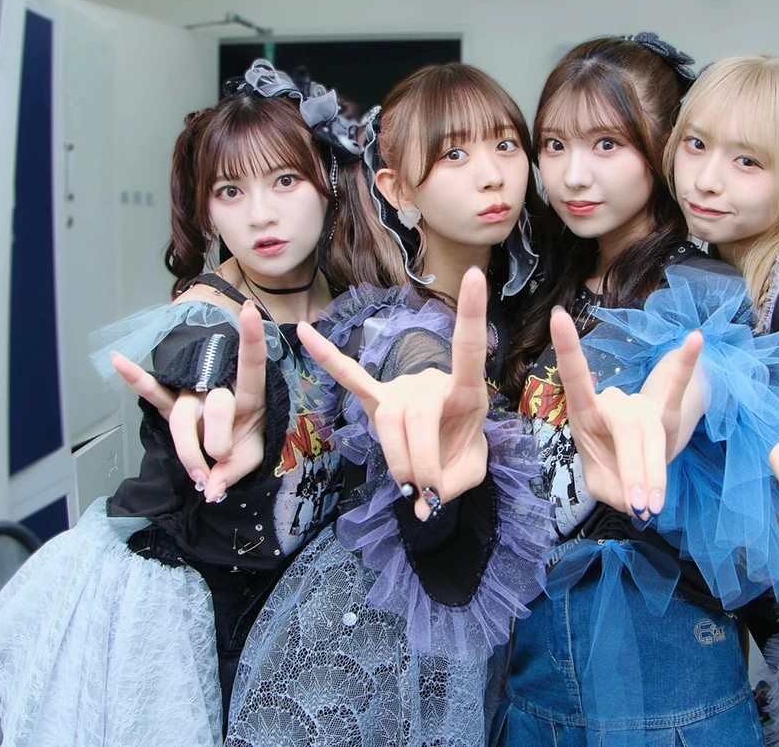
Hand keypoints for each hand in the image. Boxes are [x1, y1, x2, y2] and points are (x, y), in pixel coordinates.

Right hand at [112, 300, 268, 502]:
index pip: (251, 361)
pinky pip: (153, 392)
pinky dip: (136, 379)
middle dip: (217, 440)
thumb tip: (211, 489)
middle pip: (214, 404)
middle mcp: (219, 385)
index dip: (251, 338)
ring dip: (190, 449)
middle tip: (221, 463)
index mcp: (250, 392)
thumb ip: (235, 471)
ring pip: (184, 415)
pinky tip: (119, 360)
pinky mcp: (172, 403)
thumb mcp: (254, 456)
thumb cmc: (248, 439)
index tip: (249, 312)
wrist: (234, 445)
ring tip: (199, 475)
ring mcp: (193, 392)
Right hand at [297, 268, 490, 520]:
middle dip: (419, 460)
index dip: (471, 315)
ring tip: (407, 488)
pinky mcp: (377, 397)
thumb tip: (423, 503)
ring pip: (388, 419)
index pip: (468, 348)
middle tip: (426, 496)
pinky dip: (328, 357)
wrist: (452, 449)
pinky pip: (350, 377)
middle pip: (414, 414)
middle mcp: (431, 380)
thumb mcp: (473, 470)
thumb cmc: (464, 452)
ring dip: (397, 459)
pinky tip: (305, 333)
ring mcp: (401, 386)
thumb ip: (454, 485)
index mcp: (466, 389)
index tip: (473, 276)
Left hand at [550, 306, 702, 518]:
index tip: (559, 317)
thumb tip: (635, 498)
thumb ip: (612, 491)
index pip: (576, 379)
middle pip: (627, 429)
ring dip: (654, 472)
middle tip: (641, 507)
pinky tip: (694, 340)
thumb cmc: (610, 468)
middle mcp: (611, 401)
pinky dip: (685, 365)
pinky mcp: (665, 410)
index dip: (569, 350)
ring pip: (651, 433)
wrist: (635, 467)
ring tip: (653, 506)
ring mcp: (639, 404)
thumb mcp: (601, 485)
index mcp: (584, 412)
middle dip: (636, 471)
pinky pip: (676, 388)